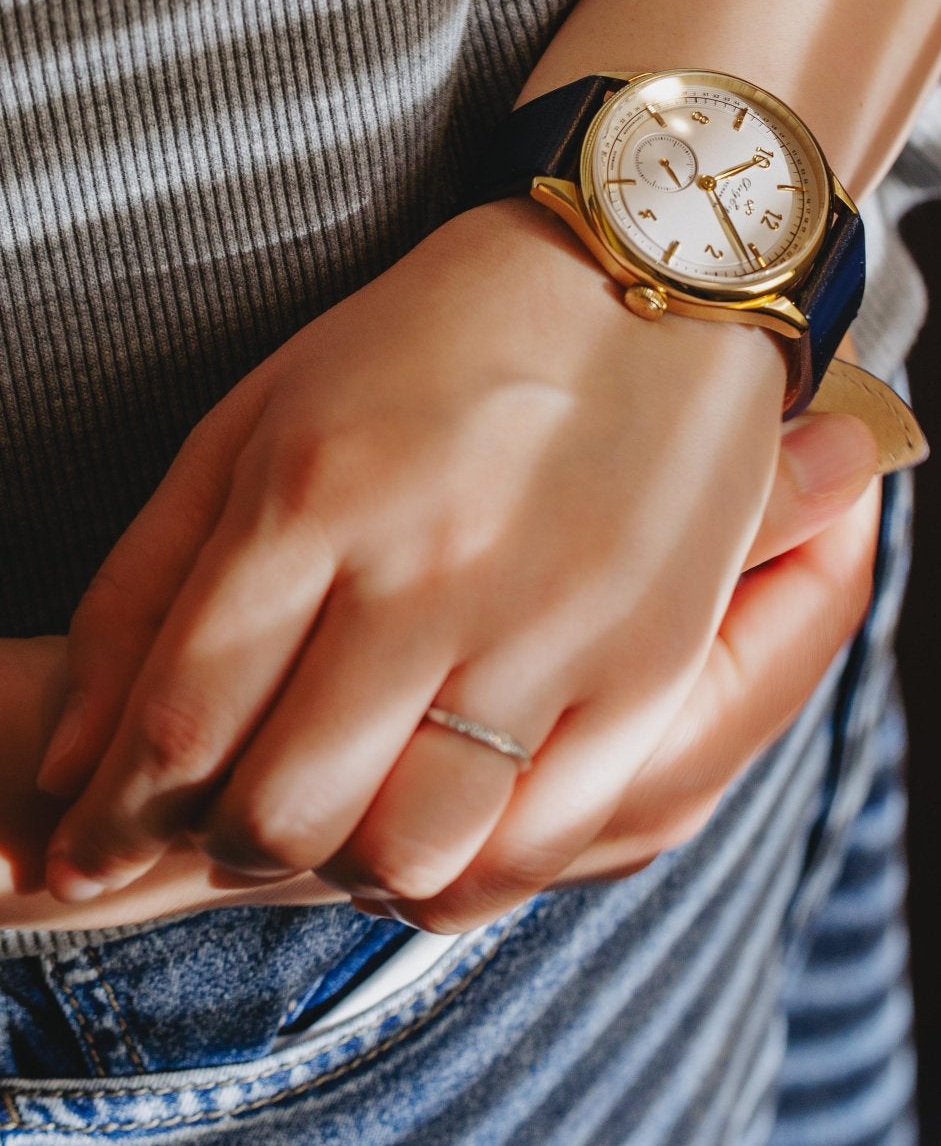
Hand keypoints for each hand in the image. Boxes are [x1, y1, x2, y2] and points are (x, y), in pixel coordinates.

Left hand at [38, 200, 879, 915]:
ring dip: (344, 865)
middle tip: (228, 817)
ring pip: (406, 849)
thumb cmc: (445, 334)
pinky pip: (531, 844)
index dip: (112, 817)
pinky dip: (458, 875)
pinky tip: (433, 825)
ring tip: (342, 817)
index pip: (179, 722)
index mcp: (316, 487)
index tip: (90, 847)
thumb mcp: (265, 412)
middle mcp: (430, 566)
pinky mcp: (647, 664)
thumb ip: (152, 578)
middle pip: (282, 808)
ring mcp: (549, 622)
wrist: (660, 270)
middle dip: (222, 842)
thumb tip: (73, 758)